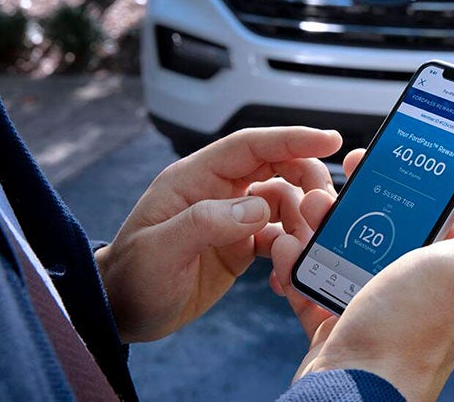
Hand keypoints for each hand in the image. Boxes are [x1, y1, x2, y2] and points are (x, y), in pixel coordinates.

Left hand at [95, 127, 340, 342]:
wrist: (124, 314)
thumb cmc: (131, 278)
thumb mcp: (159, 250)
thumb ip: (205, 223)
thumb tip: (259, 208)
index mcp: (196, 178)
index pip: (251, 146)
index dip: (291, 139)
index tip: (329, 140)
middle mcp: (219, 191)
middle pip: (276, 168)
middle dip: (307, 180)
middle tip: (326, 206)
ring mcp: (232, 218)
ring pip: (284, 202)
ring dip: (303, 220)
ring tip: (306, 247)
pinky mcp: (242, 245)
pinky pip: (280, 236)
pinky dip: (292, 250)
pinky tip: (288, 273)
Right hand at [271, 150, 453, 400]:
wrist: (349, 395)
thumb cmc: (406, 335)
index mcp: (452, 273)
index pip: (442, 213)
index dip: (417, 180)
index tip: (389, 158)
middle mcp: (417, 288)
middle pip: (389, 224)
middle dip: (362, 197)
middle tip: (341, 177)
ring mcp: (377, 305)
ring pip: (348, 247)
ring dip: (324, 224)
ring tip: (307, 211)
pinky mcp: (339, 320)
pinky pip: (317, 280)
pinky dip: (300, 263)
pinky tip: (290, 250)